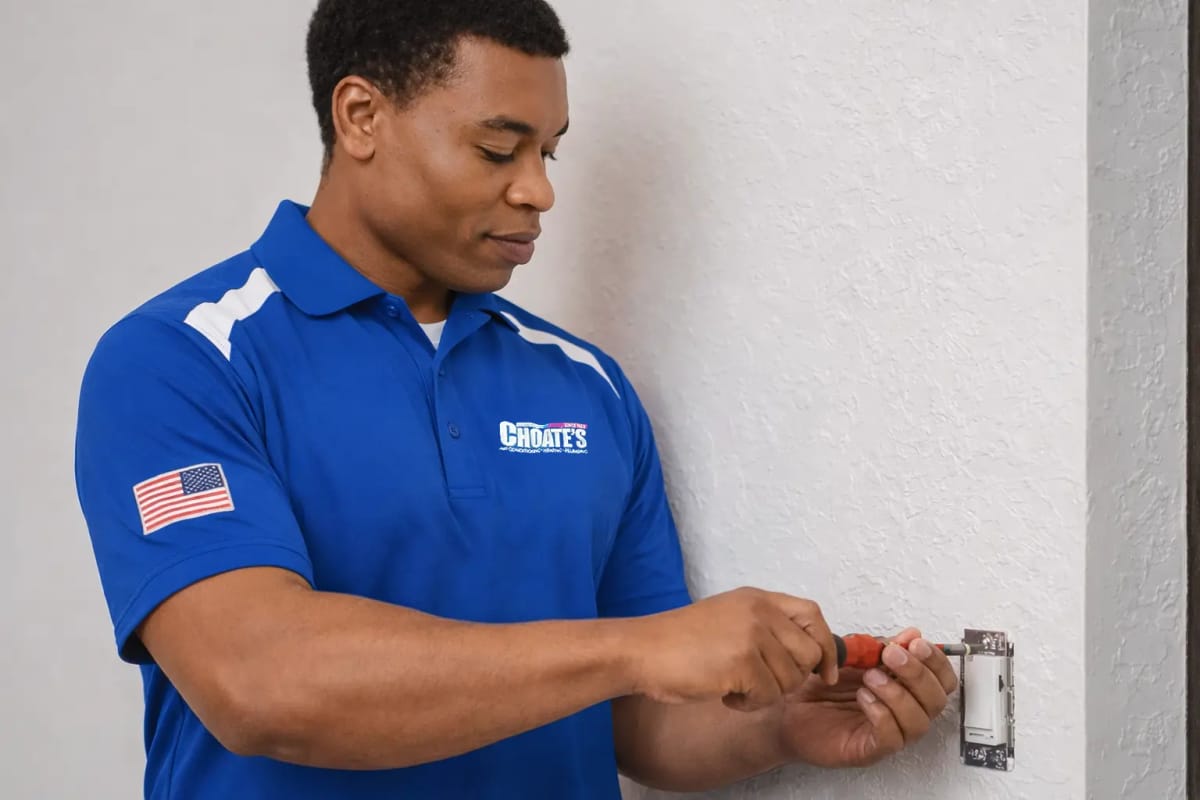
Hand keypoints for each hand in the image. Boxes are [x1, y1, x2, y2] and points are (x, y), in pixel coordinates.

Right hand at [625, 588, 839, 711]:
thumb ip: (765, 627)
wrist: (642, 650)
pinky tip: (725, 694)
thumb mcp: (729, 618)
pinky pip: (768, 696)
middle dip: (793, 678)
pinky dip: (748, 704)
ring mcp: (752, 635)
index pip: (813, 614)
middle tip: (760, 683)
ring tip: (734, 686)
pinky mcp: (742, 662)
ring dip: (765, 693)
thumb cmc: (679, 642)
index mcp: (757, 599)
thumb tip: (808, 652)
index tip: (825, 672)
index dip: (826, 646)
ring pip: (790, 680)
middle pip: (809, 653)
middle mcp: (759, 612)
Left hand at [776, 628, 957, 767]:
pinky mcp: (869, 750)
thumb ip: (881, 647)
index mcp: (904, 687)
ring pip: (918, 722)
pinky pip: (892, 738)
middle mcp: (902, 712)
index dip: (935, 662)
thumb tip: (912, 634)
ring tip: (870, 677)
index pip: (941, 680)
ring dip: (898, 694)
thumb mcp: (851, 656)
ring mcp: (888, 732)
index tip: (916, 644)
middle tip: (891, 656)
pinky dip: (882, 714)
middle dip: (917, 674)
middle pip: (936, 700)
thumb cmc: (819, 684)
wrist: (785, 706)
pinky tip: (864, 698)